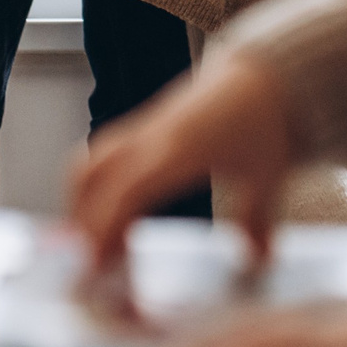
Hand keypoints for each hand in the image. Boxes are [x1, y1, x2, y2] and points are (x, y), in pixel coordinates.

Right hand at [68, 52, 298, 267]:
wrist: (257, 76)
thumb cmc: (262, 122)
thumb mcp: (266, 174)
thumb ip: (257, 220)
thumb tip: (259, 261)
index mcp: (179, 150)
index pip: (128, 190)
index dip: (105, 226)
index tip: (93, 263)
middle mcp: (151, 137)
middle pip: (93, 177)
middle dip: (82, 224)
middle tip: (87, 269)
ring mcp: (142, 130)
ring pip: (90, 163)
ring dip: (80, 204)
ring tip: (90, 247)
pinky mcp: (142, 129)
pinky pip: (101, 155)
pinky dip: (90, 187)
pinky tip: (103, 217)